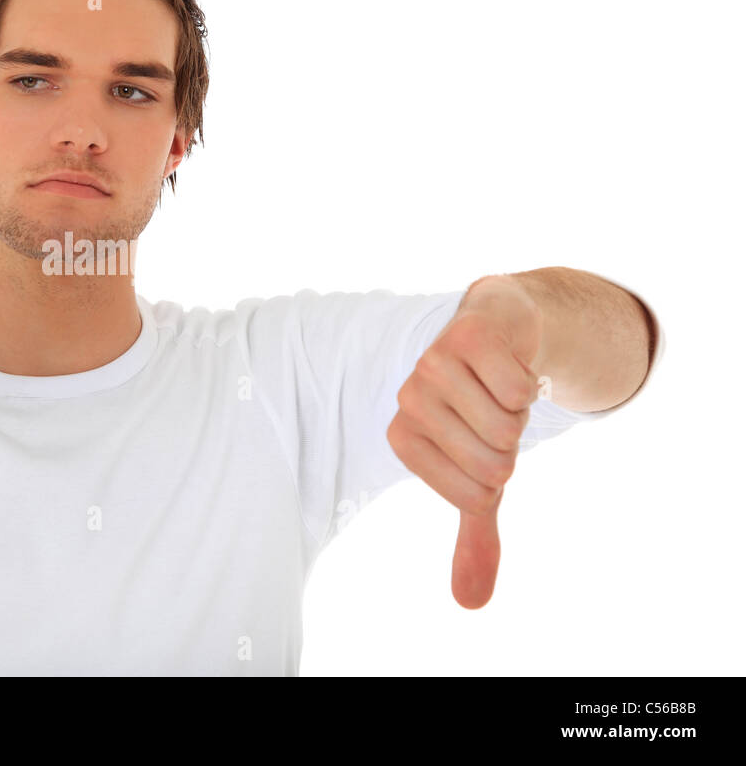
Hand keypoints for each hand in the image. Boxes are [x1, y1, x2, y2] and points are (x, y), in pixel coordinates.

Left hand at [386, 275, 543, 608]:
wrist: (495, 330)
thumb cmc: (479, 410)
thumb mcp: (478, 479)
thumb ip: (473, 538)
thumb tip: (470, 604)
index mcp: (404, 440)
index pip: (474, 494)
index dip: (498, 476)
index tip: (483, 445)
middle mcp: (409, 401)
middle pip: (496, 462)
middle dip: (512, 444)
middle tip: (494, 414)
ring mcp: (432, 365)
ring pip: (510, 424)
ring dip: (521, 411)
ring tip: (498, 390)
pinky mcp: (465, 335)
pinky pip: (521, 386)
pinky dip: (530, 379)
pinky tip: (509, 363)